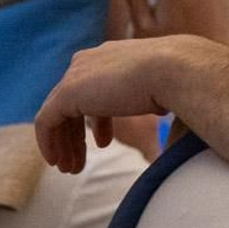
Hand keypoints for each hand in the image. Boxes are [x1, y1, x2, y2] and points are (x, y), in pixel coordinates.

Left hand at [36, 36, 220, 173]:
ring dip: (62, 144)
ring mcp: (75, 75)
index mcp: (110, 58)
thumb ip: (153, 97)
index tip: (102, 145)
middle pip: (71, 103)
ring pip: (56, 114)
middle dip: (73, 136)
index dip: (95, 121)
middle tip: (78, 163)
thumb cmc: (181, 81)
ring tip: (69, 169)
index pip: (92, 91)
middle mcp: (88, 62)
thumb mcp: (163, 89)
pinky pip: (47, 121)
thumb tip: (170, 114)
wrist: (175, 70)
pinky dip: (49, 143)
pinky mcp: (67, 92)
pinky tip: (57, 162)